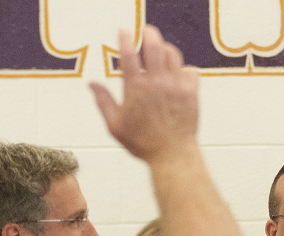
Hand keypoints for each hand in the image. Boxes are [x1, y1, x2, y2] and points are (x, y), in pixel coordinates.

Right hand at [90, 25, 198, 162]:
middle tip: (147, 32)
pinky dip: (185, 70)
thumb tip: (91, 83)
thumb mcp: (115, 125)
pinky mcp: (191, 93)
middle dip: (150, 34)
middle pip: (154, 46)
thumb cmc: (142, 143)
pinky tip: (179, 75)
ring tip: (162, 52)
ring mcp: (175, 87)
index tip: (124, 31)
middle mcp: (156, 84)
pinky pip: (191, 71)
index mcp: (135, 89)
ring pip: (174, 55)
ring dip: (166, 49)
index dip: (125, 38)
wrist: (172, 155)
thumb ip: (103, 101)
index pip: (128, 55)